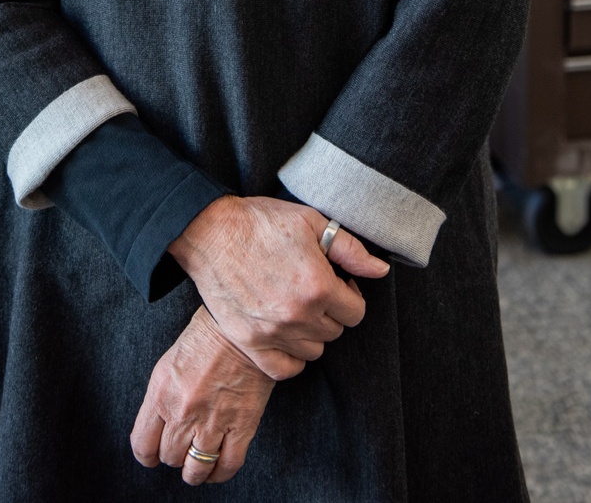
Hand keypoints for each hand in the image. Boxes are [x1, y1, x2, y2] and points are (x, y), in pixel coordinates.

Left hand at [131, 307, 274, 486]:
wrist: (241, 327)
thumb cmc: (205, 338)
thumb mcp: (168, 364)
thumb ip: (161, 399)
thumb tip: (158, 428)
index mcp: (161, 393)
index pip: (143, 445)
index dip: (147, 455)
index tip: (153, 455)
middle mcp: (183, 411)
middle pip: (169, 457)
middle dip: (174, 455)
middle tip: (182, 447)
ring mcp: (213, 421)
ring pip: (195, 469)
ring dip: (195, 470)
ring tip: (198, 463)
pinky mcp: (241, 425)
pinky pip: (227, 466)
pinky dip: (220, 473)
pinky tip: (218, 466)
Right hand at [168, 196, 388, 379]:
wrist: (210, 231)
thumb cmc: (260, 222)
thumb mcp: (310, 222)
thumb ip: (350, 250)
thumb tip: (380, 271)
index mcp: (318, 286)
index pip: (356, 312)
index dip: (349, 294)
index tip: (335, 282)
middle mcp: (299, 316)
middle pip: (336, 332)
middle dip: (331, 311)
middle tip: (312, 290)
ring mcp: (273, 334)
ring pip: (313, 351)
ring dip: (311, 332)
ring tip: (296, 307)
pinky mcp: (250, 343)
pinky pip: (285, 369)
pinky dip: (290, 357)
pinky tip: (285, 334)